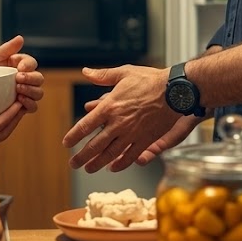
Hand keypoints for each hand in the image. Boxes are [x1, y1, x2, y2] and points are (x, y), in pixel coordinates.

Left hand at [0, 35, 44, 114]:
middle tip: (18, 79)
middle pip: (39, 78)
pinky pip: (33, 107)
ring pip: (39, 93)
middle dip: (31, 78)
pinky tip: (19, 101)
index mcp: (20, 66)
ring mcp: (25, 93)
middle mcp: (26, 79)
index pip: (32, 63)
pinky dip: (29, 104)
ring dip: (31, 91)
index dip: (29, 65)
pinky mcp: (22, 106)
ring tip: (18, 90)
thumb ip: (7, 48)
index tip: (20, 68)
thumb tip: (20, 38)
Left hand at [62, 64, 195, 171]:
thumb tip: (86, 72)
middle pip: (95, 145)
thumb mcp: (124, 72)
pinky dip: (120, 164)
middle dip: (81, 156)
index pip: (85, 125)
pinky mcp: (146, 140)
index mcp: (110, 106)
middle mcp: (118, 123)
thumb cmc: (150, 80)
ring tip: (88, 168)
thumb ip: (103, 75)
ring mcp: (132, 134)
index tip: (66, 143)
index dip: (74, 136)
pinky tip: (113, 167)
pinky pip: (130, 156)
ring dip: (97, 163)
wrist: (174, 90)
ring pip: (110, 154)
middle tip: (73, 163)